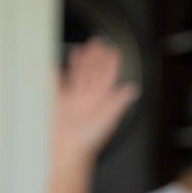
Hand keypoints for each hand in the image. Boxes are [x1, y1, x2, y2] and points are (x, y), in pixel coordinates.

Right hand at [52, 39, 137, 162]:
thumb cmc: (89, 140)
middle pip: (92, 73)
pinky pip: (58, 84)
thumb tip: (133, 89)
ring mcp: (73, 100)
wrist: (66, 150)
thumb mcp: (108, 119)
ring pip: (77, 76)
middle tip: (98, 42)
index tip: (114, 51)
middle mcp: (88, 99)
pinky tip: (59, 64)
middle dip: (95, 57)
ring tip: (82, 48)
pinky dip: (58, 74)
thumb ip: (119, 102)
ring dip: (80, 62)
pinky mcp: (58, 103)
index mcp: (101, 101)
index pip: (107, 78)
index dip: (111, 64)